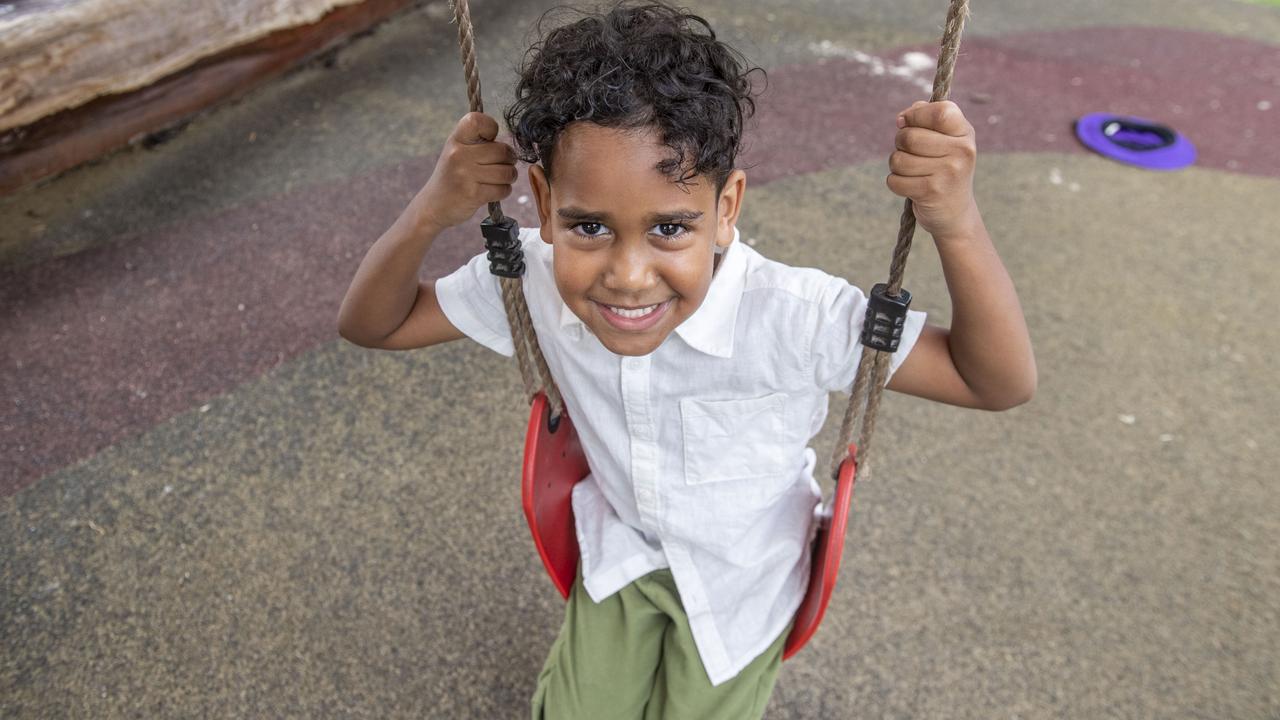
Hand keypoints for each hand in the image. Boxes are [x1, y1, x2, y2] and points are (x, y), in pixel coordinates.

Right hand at [411, 112, 517, 233]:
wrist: (433, 205)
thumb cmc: (452, 175)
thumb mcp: (456, 151)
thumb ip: (477, 141)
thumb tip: (510, 139)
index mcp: (456, 140)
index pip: (478, 120)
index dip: (491, 128)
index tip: (490, 140)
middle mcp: (459, 154)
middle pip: (503, 150)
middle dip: (509, 160)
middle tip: (502, 165)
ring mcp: (465, 174)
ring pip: (506, 172)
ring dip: (509, 177)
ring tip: (500, 179)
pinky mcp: (473, 194)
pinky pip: (503, 189)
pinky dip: (504, 191)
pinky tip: (493, 191)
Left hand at [886, 100, 978, 239]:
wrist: (955, 213)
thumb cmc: (945, 169)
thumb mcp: (946, 140)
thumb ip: (927, 119)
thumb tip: (903, 117)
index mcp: (965, 133)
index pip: (939, 112)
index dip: (916, 115)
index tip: (906, 122)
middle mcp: (961, 151)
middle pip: (910, 137)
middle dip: (900, 143)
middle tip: (907, 152)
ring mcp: (948, 172)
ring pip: (899, 159)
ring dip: (896, 165)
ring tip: (910, 171)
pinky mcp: (931, 192)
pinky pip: (895, 180)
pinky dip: (895, 183)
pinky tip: (908, 186)